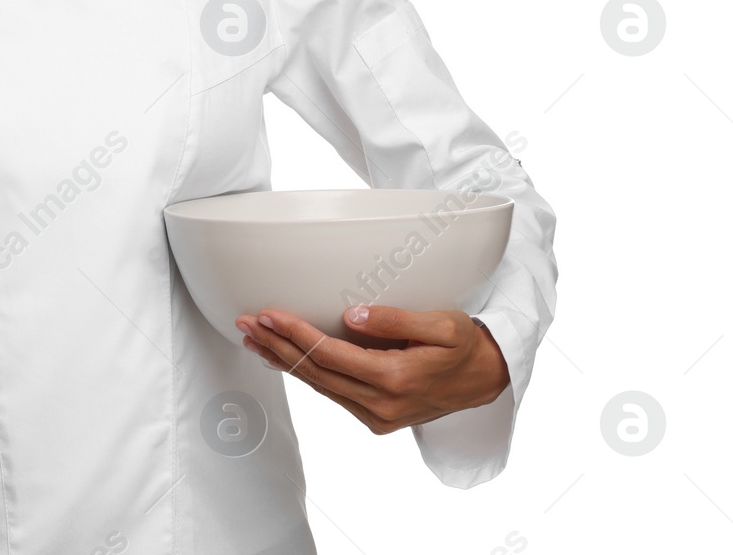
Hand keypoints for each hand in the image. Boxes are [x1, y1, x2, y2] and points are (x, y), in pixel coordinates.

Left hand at [234, 305, 508, 434]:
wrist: (486, 382)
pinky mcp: (377, 418)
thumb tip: (353, 315)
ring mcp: (378, 416)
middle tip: (245, 323)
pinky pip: (333, 393)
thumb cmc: (465, 346)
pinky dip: (305, 374)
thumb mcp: (443, 325)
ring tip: (253, 338)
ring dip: (284, 360)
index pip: (330, 354)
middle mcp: (382, 404)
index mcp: (395, 379)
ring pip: (320, 386)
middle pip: (316, 372)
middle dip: (277, 346)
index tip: (268, 314)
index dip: (295, 333)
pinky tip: (283, 359)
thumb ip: (397, 320)